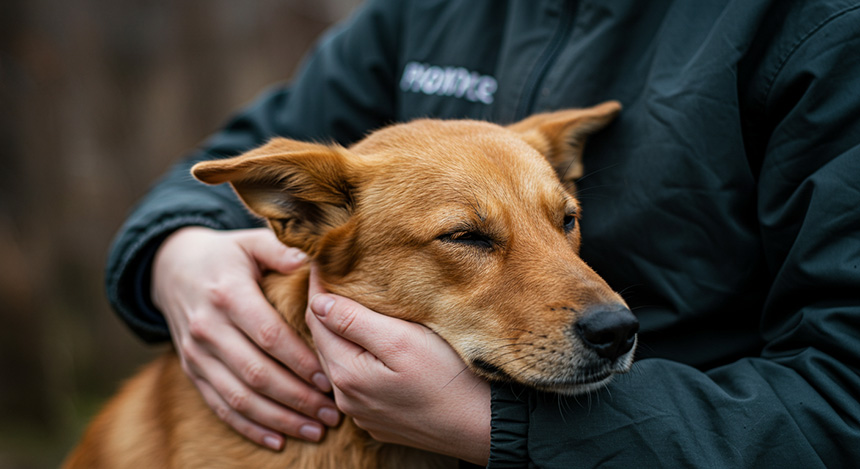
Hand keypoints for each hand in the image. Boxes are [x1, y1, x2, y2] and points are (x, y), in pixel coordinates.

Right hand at [151, 227, 340, 450]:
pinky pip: (220, 406)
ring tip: (315, 431)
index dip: (299, 361)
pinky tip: (278, 440)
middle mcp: (209, 328)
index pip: (268, 335)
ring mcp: (197, 354)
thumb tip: (312, 261)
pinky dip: (249, 427)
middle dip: (297, 398)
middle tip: (332, 413)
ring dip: (279, 419)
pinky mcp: (192, 371)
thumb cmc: (225, 254)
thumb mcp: (250, 242)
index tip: (329, 378)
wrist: (170, 268)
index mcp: (228, 295)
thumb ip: (280, 249)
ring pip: (239, 397)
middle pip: (257, 373)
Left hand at [305, 265, 490, 464]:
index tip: (322, 258)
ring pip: (341, 362)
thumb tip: (318, 302)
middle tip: (337, 275)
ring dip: (343, 335)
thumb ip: (354, 322)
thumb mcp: (402, 340)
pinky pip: (359, 383)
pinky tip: (376, 345)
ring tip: (354, 305)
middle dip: (327, 309)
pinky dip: (359, 359)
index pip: (316, 318)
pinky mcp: (381, 420)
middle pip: (324, 342)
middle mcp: (347, 398)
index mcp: (347, 374)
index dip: (318, 286)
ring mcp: (363, 413)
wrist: (487, 426)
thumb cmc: (451, 379)